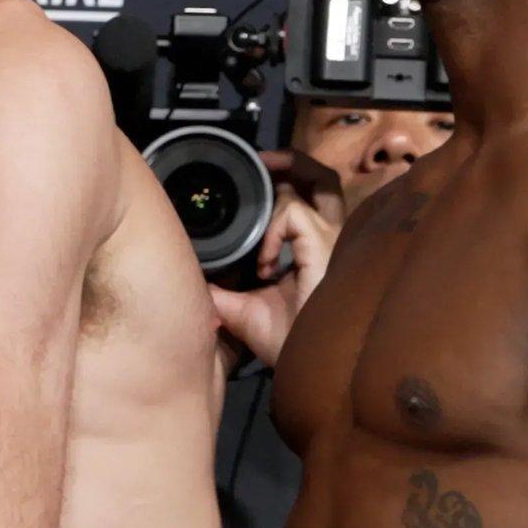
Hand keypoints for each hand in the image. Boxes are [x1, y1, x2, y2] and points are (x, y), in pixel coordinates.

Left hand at [209, 154, 345, 365]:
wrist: (308, 366)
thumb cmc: (288, 344)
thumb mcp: (243, 312)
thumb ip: (224, 293)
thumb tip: (194, 280)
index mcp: (313, 252)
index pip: (307, 201)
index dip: (285, 186)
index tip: (255, 187)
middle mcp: (329, 240)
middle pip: (324, 181)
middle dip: (294, 164)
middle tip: (264, 161)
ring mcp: (332, 241)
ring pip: (319, 183)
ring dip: (291, 169)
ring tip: (266, 167)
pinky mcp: (325, 246)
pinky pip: (294, 213)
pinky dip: (272, 230)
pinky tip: (265, 264)